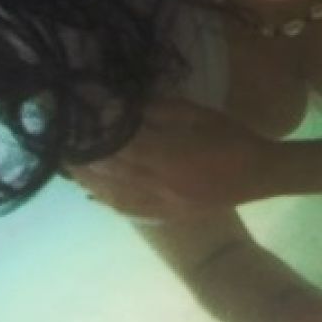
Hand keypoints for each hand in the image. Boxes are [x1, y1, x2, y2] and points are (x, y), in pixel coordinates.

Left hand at [65, 96, 273, 221]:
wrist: (261, 174)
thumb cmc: (232, 137)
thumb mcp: (197, 114)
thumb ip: (159, 111)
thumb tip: (122, 107)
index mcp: (167, 153)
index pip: (117, 144)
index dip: (91, 136)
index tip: (70, 126)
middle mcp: (159, 182)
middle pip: (112, 170)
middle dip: (84, 159)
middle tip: (60, 147)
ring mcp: (164, 202)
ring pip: (117, 193)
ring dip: (91, 181)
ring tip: (70, 170)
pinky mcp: (170, 214)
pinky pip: (133, 210)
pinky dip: (110, 202)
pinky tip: (96, 195)